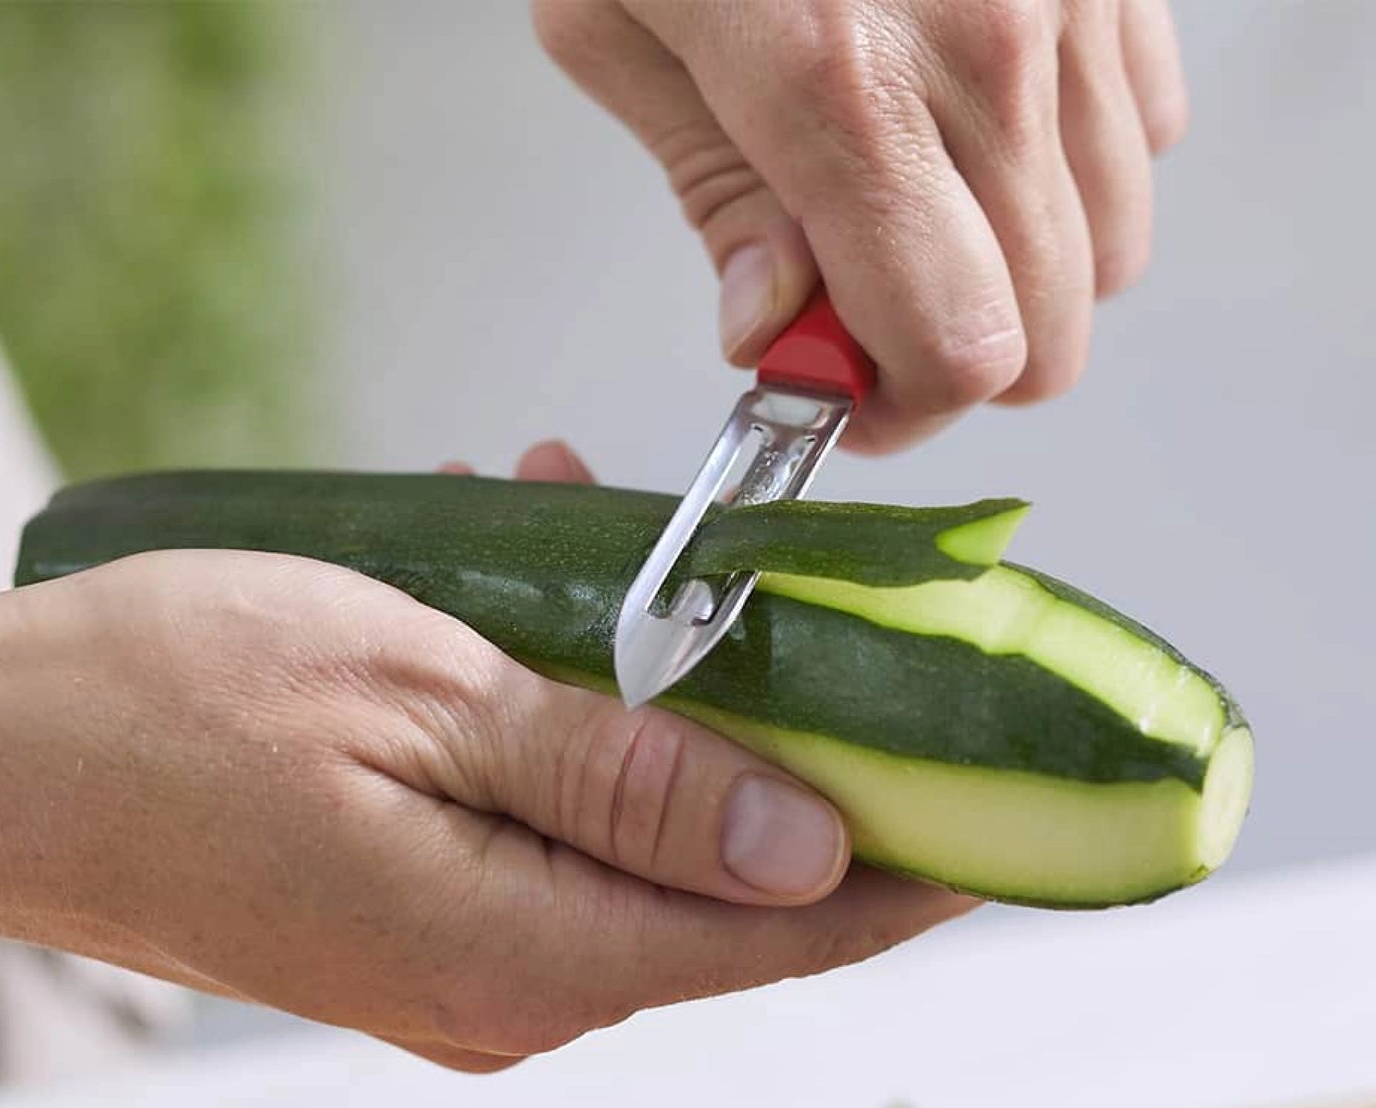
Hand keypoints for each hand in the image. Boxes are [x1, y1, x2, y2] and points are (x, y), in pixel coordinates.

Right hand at [0, 443, 971, 1071]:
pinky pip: (553, 845)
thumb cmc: (171, 703)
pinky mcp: (422, 934)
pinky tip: (537, 631)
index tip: (1005, 805)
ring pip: (638, 854)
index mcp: (523, 951)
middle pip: (727, 894)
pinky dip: (577, 745)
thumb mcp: (420, 694)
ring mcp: (462, 974)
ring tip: (619, 563)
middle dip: (781, 755)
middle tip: (803, 621)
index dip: (911, 870)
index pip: (786, 933)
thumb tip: (805, 846)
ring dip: (661, 724)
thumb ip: (623, 779)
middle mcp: (510, 994)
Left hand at [535, 0, 1186, 451]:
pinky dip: (1068, 177)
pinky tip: (978, 137)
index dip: (899, 409)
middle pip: (1053, 331)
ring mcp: (1074, 1)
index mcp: (842, 88)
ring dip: (1013, 276)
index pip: (957, 348)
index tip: (837, 398)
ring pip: (1110, 251)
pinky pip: (1144, 140)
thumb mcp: (619, 28)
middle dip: (953, 363)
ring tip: (918, 220)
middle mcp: (993, 51)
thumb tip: (775, 333)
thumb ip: (714, 200)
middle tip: (866, 324)